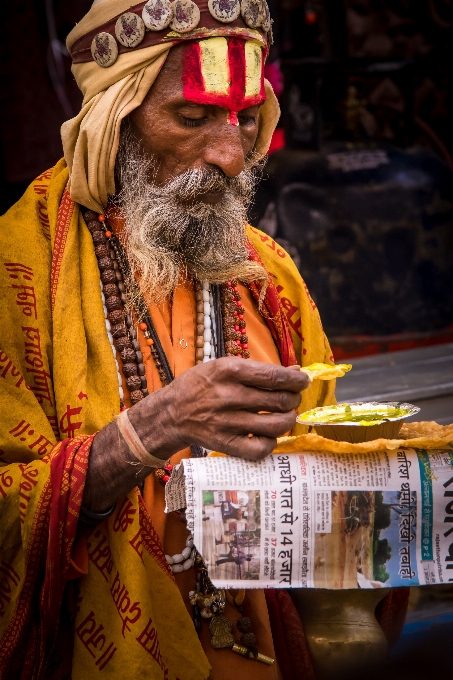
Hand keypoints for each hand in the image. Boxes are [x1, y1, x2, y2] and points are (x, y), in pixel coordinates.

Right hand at [129, 357, 309, 460]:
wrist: (171, 412)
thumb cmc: (201, 385)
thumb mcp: (224, 366)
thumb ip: (259, 370)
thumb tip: (295, 371)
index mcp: (229, 371)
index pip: (275, 376)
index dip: (296, 380)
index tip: (303, 380)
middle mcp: (229, 396)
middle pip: (280, 401)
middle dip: (293, 399)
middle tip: (291, 399)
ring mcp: (227, 422)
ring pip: (276, 426)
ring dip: (287, 421)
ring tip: (283, 416)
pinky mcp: (225, 444)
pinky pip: (260, 448)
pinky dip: (271, 443)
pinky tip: (267, 435)